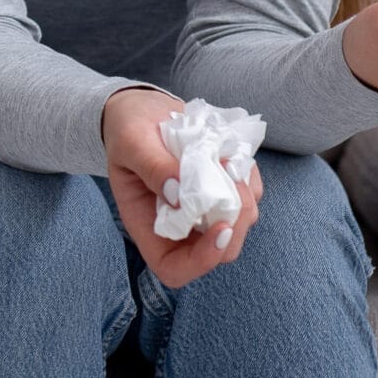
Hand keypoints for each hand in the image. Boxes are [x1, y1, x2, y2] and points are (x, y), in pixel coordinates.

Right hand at [101, 86, 262, 289]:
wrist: (143, 109)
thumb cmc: (128, 128)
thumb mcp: (131, 141)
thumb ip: (152, 167)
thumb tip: (180, 195)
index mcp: (148, 225)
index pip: (175, 268)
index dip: (201, 261)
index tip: (219, 229)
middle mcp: (179, 226)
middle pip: (219, 252)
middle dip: (235, 223)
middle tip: (230, 180)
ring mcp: (205, 211)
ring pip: (240, 225)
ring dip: (243, 196)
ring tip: (226, 158)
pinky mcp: (223, 192)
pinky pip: (249, 196)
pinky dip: (248, 178)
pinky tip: (231, 154)